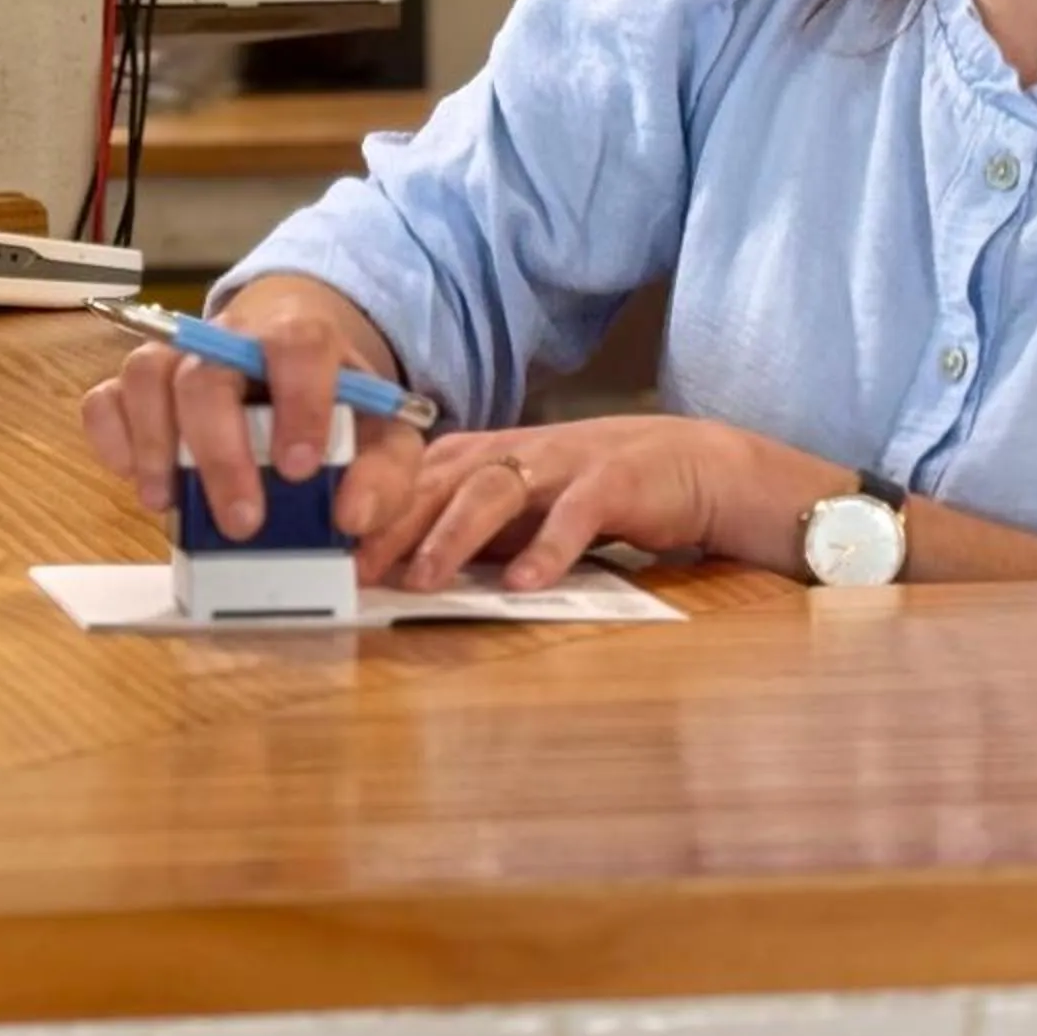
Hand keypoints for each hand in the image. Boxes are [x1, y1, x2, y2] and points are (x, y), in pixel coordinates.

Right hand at [78, 274, 424, 542]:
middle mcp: (229, 335)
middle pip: (205, 374)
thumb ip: (387, 472)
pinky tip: (135, 477)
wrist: (297, 357)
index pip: (295, 344)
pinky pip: (104, 398)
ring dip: (154, 445)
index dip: (296, 401)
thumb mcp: (386, 431)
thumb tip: (352, 516)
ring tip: (168, 503)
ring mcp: (178, 357)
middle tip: (242, 522)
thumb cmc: (338, 399)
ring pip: (145, 376)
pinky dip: (111, 438)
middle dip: (219, 452)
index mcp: (298, 334)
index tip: (300, 467)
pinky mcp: (139, 386)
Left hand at [357, 414, 805, 591]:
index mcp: (492, 455)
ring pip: (496, 490)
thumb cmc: (603, 494)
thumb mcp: (528, 510)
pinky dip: (548, 548)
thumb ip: (474, 529)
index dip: (373, 508)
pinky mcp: (618, 481)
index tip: (332, 550)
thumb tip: (400, 565)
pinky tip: (523, 584)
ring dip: (454, 536)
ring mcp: (568, 461)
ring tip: (423, 579)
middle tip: (355, 567)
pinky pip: (577, 516)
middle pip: (441, 479)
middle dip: (394, 522)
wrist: (704, 468)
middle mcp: (520, 450)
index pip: (418, 476)